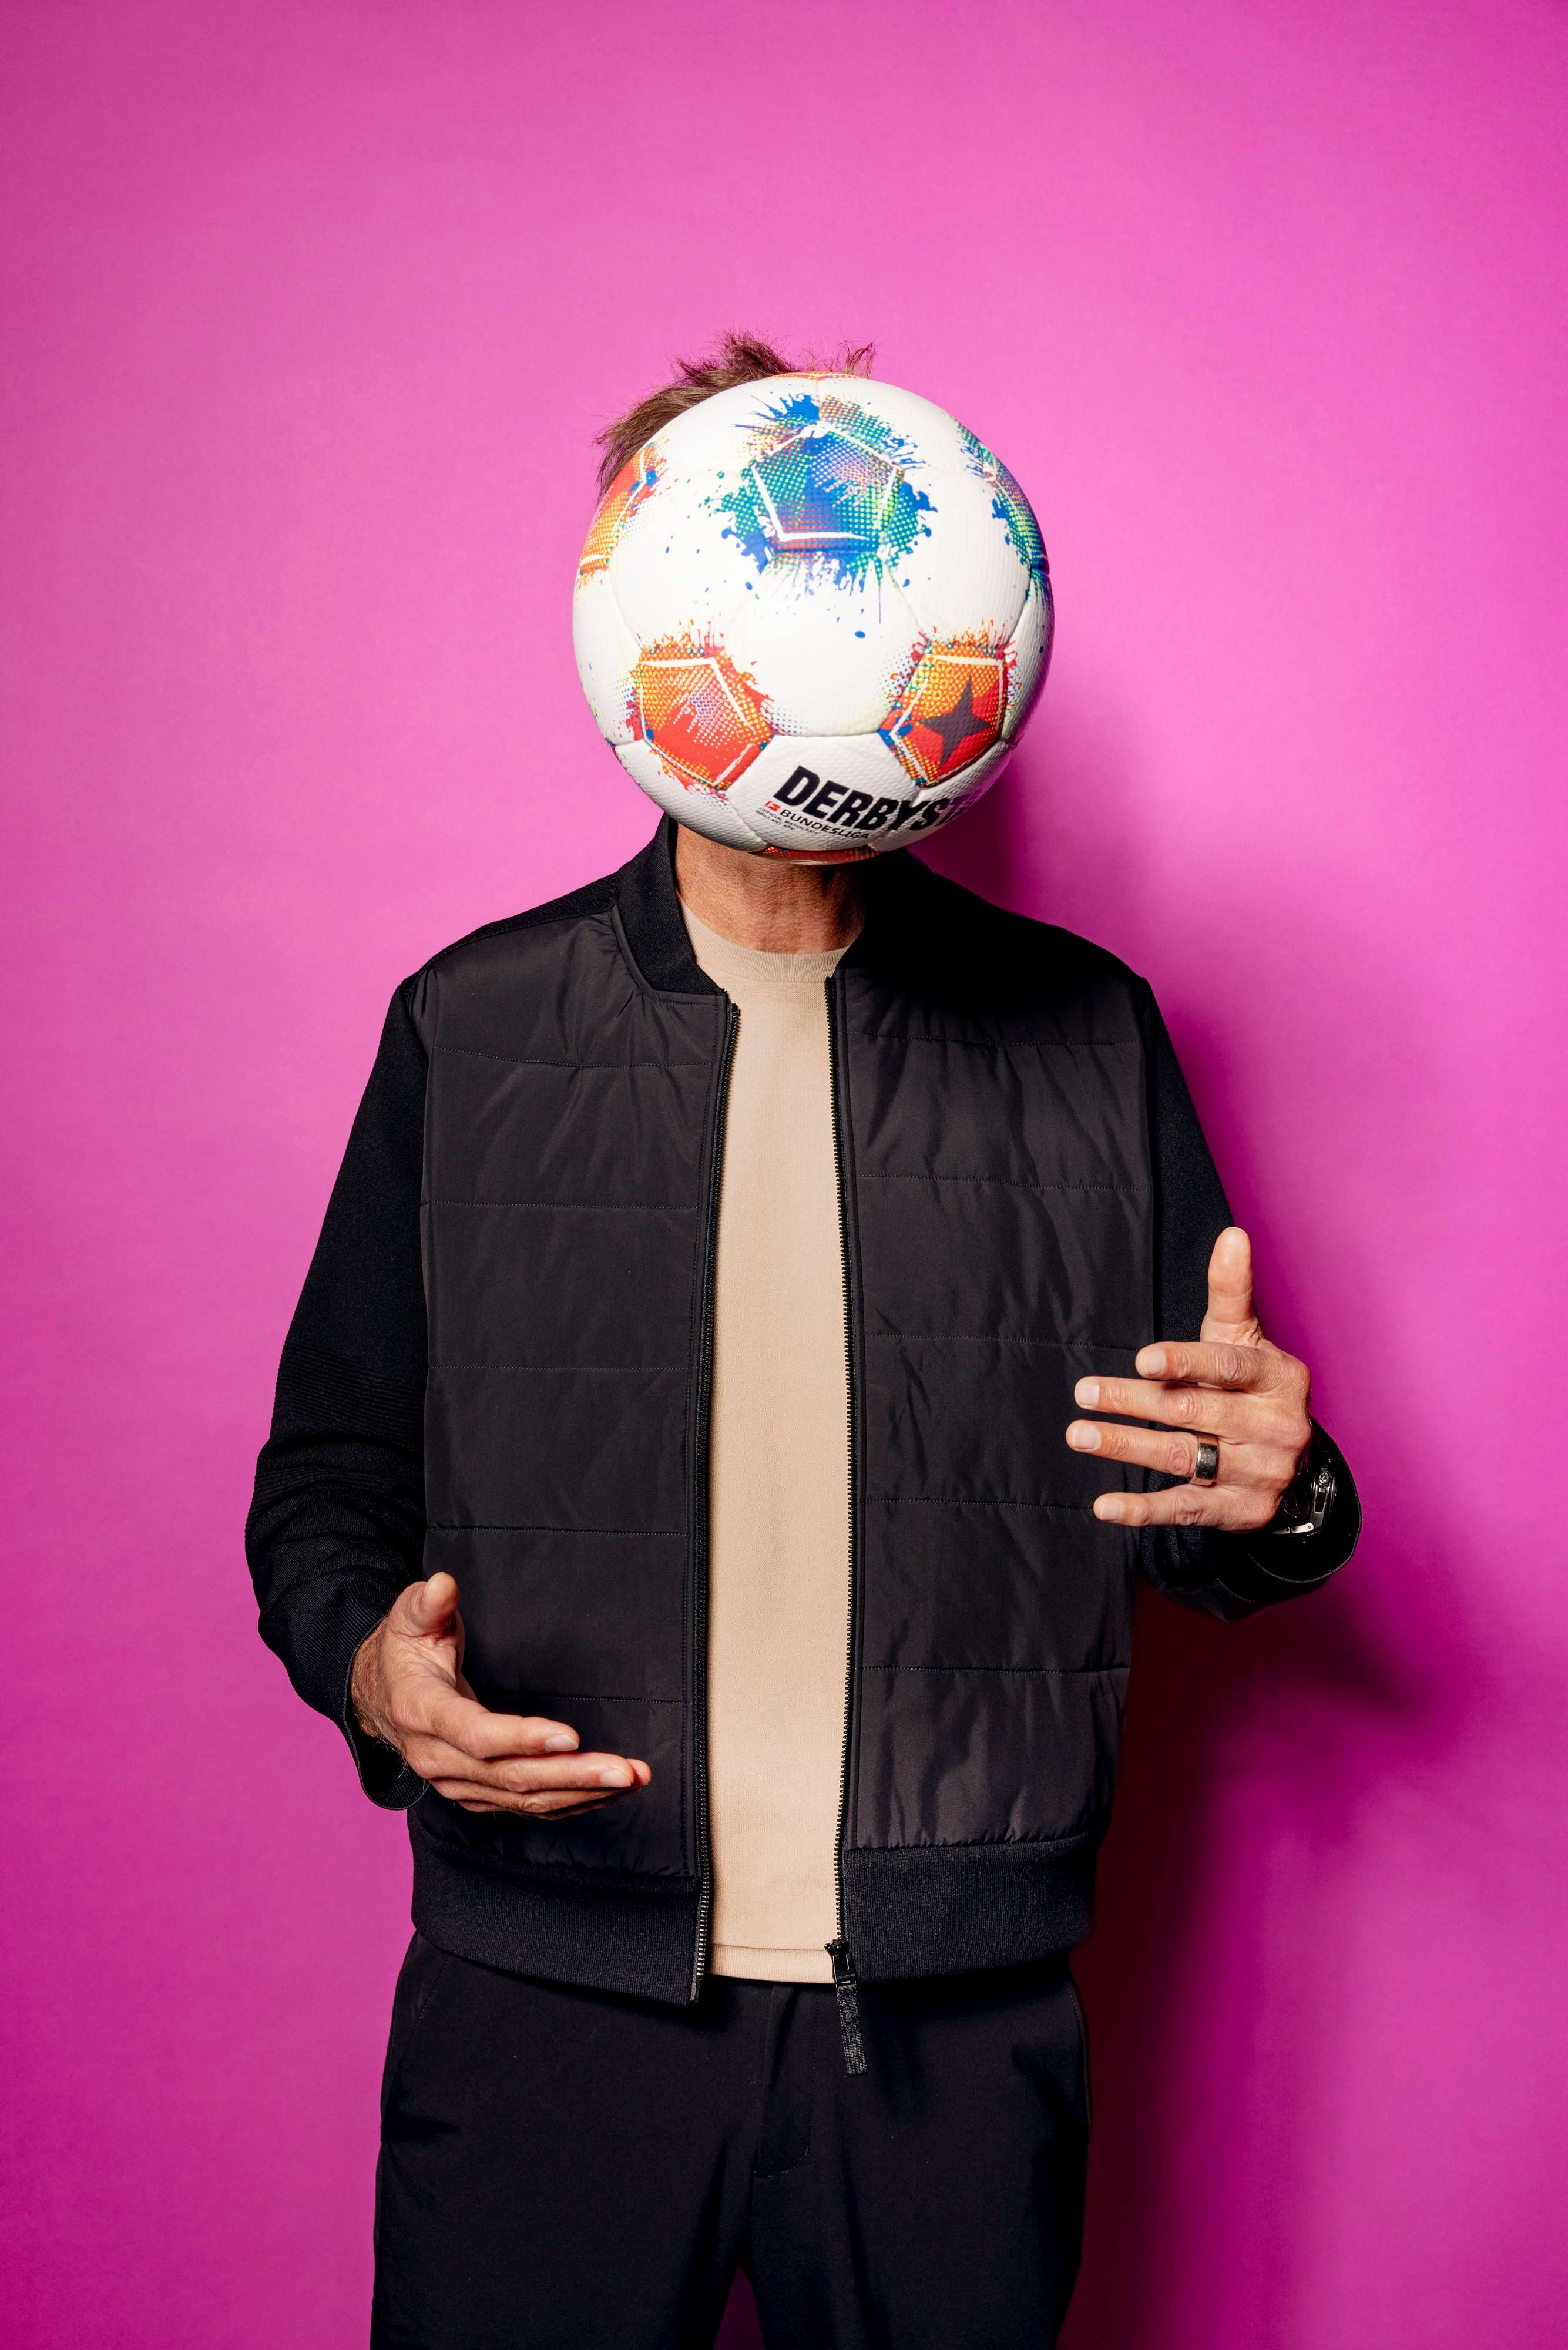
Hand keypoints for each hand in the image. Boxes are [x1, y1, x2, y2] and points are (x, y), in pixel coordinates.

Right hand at [349, 1572, 651, 1816]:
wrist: (382, 1697)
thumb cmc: (404, 1652)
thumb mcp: (409, 1619)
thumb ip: (427, 1604)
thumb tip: (442, 1584)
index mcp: (421, 1713)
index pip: (476, 1735)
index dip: (522, 1739)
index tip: (571, 1736)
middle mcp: (436, 1759)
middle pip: (510, 1776)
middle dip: (573, 1775)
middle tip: (626, 1769)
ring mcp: (456, 1783)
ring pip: (524, 1798)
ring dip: (583, 1792)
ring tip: (632, 1778)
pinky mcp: (476, 1793)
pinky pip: (526, 1806)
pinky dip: (571, 1802)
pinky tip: (609, 1792)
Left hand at [1064, 1227, 1311, 1530]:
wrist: (1294, 1461)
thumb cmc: (1253, 1385)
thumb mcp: (1243, 1338)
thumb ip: (1231, 1291)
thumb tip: (1232, 1234)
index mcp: (1279, 1377)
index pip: (1228, 1366)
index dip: (1185, 1362)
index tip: (1142, 1359)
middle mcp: (1276, 1426)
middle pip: (1196, 1411)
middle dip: (1136, 1401)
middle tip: (1085, 1392)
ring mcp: (1261, 1473)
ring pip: (1185, 1457)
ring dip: (1127, 1447)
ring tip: (1079, 1434)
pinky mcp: (1241, 1511)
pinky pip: (1186, 1510)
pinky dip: (1143, 1510)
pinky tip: (1104, 1505)